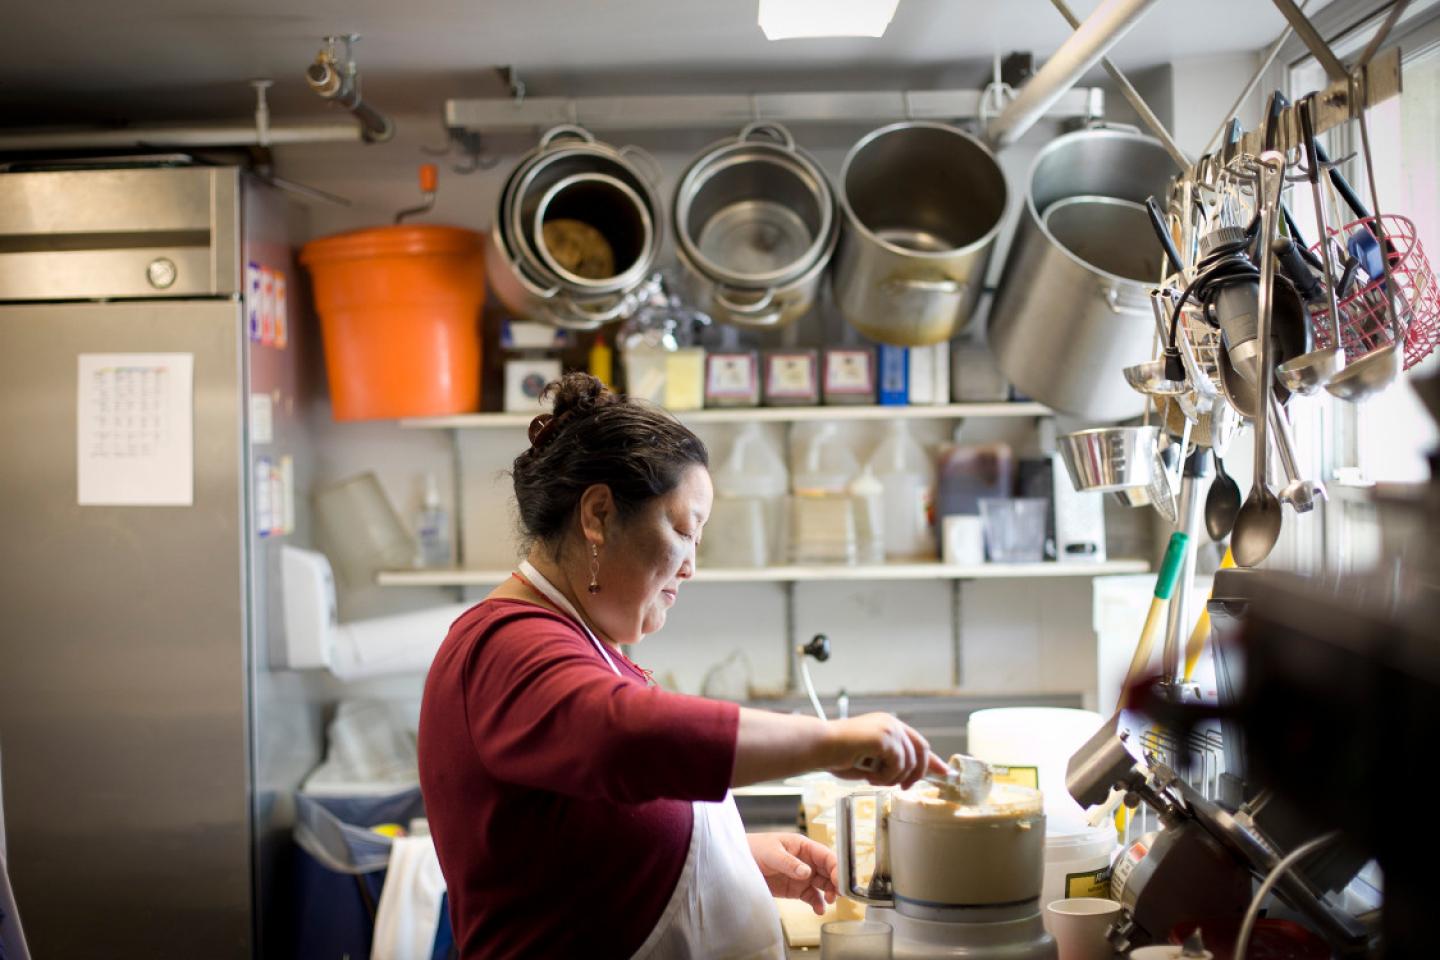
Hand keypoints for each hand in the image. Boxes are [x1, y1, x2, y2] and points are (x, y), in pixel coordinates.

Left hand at [747, 832, 838, 914]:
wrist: (738, 863)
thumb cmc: (754, 848)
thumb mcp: (771, 853)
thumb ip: (789, 862)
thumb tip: (806, 871)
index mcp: (803, 846)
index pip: (826, 855)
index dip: (836, 867)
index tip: (839, 879)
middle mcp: (807, 861)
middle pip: (829, 871)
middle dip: (837, 882)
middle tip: (839, 893)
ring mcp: (803, 876)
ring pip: (824, 884)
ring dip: (831, 893)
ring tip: (830, 901)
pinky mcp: (796, 889)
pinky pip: (812, 897)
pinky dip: (818, 903)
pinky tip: (819, 909)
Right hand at [824, 713, 947, 788]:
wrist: (819, 746)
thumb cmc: (837, 754)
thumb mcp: (871, 761)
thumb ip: (890, 764)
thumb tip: (909, 778)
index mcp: (889, 726)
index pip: (919, 743)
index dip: (933, 760)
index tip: (945, 772)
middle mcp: (892, 723)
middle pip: (922, 751)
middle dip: (916, 774)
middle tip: (903, 788)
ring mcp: (890, 729)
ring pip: (909, 763)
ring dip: (892, 778)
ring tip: (872, 778)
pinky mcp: (885, 737)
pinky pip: (897, 766)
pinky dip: (885, 777)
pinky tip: (869, 775)